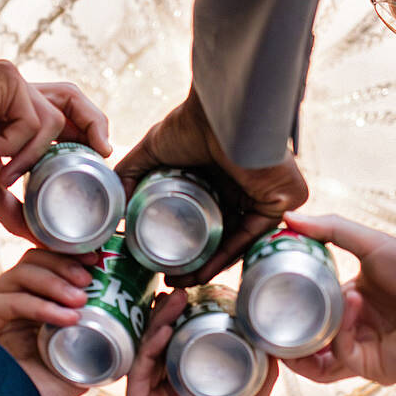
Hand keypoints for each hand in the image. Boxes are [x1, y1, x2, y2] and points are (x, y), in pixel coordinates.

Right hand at [0, 61, 112, 240]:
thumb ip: (16, 212)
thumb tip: (39, 241)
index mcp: (15, 115)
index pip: (64, 115)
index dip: (85, 132)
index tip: (98, 157)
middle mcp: (18, 94)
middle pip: (72, 98)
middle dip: (93, 124)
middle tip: (102, 152)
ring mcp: (13, 84)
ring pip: (52, 121)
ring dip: (31, 156)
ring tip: (2, 174)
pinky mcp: (8, 78)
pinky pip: (32, 118)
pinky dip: (13, 144)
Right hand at [0, 248, 97, 395]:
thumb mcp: (71, 369)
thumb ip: (93, 351)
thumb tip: (127, 335)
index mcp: (27, 306)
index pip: (48, 267)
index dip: (72, 259)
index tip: (99, 261)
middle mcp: (6, 299)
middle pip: (35, 261)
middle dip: (66, 264)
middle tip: (91, 278)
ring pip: (24, 272)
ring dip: (57, 282)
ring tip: (81, 299)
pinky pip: (11, 300)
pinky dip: (42, 306)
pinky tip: (65, 317)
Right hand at [116, 88, 307, 284]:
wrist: (222, 113)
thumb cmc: (189, 124)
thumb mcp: (152, 150)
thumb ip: (131, 173)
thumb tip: (114, 205)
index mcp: (219, 177)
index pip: (203, 218)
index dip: (182, 243)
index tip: (157, 262)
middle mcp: (242, 188)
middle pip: (218, 234)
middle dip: (194, 261)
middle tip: (168, 278)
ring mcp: (263, 195)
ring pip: (234, 239)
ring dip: (209, 265)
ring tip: (182, 281)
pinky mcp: (282, 200)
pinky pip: (253, 234)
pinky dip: (228, 255)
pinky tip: (203, 272)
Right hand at [118, 292, 278, 395]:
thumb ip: (258, 382)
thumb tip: (275, 348)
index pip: (175, 352)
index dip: (183, 324)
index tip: (198, 296)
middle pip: (157, 349)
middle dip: (167, 317)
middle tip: (182, 288)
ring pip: (145, 355)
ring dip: (158, 325)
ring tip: (175, 297)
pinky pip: (138, 375)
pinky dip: (150, 348)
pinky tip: (163, 328)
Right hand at [277, 212, 395, 385]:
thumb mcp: (369, 242)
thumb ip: (330, 229)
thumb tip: (289, 218)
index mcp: (353, 302)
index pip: (312, 310)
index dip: (291, 304)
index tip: (271, 288)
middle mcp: (354, 329)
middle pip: (308, 342)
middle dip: (286, 335)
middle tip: (269, 316)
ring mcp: (360, 351)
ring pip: (315, 362)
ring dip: (301, 345)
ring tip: (292, 323)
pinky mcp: (368, 367)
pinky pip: (339, 354)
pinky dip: (339, 329)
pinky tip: (350, 302)